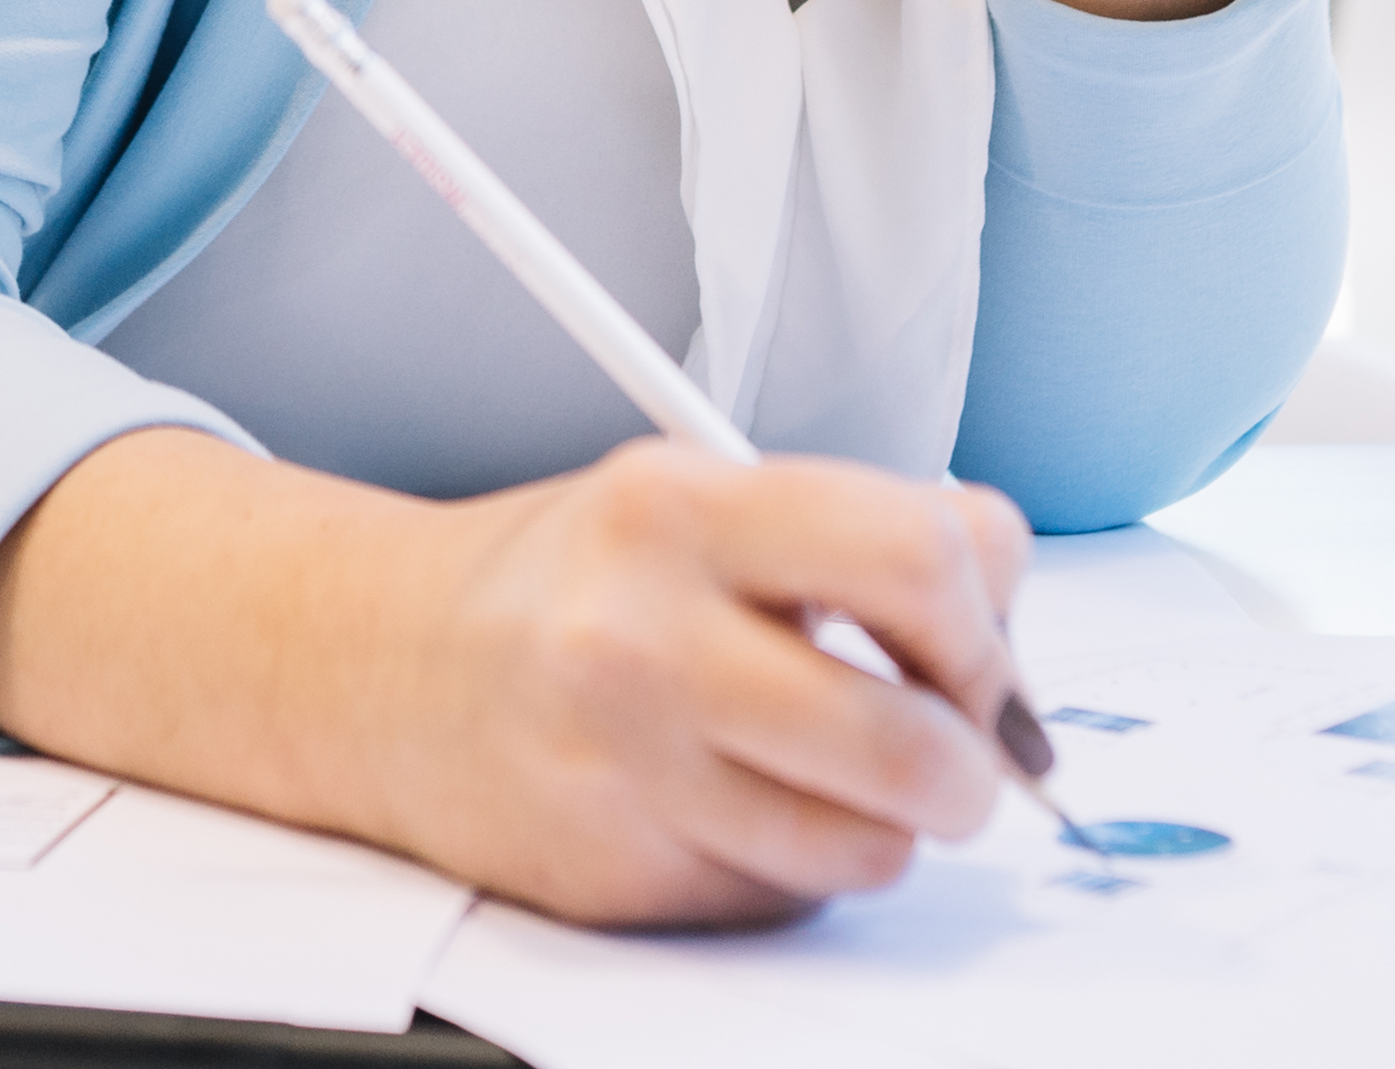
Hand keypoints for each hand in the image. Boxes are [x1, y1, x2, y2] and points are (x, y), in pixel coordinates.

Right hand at [0, 428, 1038, 929]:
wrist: (383, 669)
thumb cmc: (574, 581)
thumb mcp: (700, 497)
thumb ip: (859, 537)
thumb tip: (1010, 645)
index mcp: (678, 507)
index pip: (922, 553)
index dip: (981, 616)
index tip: (970, 642)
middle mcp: (643, 637)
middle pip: (912, 740)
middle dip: (971, 764)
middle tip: (954, 753)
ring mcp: (626, 770)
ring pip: (866, 847)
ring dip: (883, 827)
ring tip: (827, 775)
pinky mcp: (617, 877)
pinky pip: (784, 896)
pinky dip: (796, 865)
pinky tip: (736, 805)